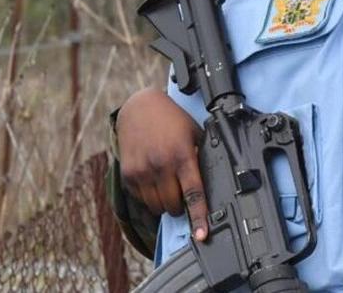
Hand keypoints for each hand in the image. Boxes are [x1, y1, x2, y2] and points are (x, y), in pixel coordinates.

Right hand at [116, 88, 208, 240]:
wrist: (139, 107)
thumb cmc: (171, 120)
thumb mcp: (193, 133)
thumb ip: (200, 157)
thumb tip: (214, 182)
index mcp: (182, 155)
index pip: (193, 193)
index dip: (198, 216)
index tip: (201, 235)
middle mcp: (160, 165)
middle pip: (173, 205)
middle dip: (180, 204)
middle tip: (181, 190)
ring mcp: (142, 171)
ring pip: (157, 207)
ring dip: (164, 202)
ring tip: (167, 183)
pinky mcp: (128, 174)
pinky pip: (141, 199)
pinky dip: (149, 195)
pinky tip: (152, 176)